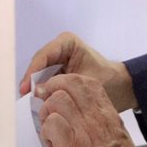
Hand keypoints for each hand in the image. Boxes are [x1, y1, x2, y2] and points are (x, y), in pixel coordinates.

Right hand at [19, 31, 135, 111]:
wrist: (120, 87)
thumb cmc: (108, 80)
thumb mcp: (85, 82)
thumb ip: (62, 86)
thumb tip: (38, 93)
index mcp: (67, 42)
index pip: (43, 56)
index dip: (32, 72)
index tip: (26, 89)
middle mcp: (59, 48)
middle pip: (38, 65)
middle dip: (32, 81)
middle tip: (26, 98)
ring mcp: (57, 60)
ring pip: (39, 74)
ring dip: (36, 88)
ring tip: (32, 103)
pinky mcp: (57, 72)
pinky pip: (45, 81)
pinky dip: (43, 91)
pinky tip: (39, 103)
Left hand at [37, 74, 141, 146]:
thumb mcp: (117, 140)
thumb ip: (100, 130)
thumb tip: (83, 132)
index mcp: (108, 115)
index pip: (88, 83)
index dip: (69, 83)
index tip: (60, 92)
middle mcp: (95, 116)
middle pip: (70, 82)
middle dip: (53, 89)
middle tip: (47, 103)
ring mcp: (83, 128)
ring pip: (57, 100)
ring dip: (47, 113)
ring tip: (49, 129)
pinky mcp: (70, 144)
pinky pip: (51, 123)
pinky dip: (46, 132)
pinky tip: (52, 144)